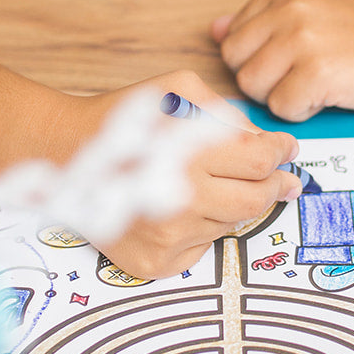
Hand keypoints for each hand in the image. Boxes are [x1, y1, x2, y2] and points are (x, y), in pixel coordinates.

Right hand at [69, 70, 302, 279]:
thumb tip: (262, 141)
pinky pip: (204, 246)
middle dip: (276, 184)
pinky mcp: (157, 263)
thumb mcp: (177, 90)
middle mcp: (180, 200)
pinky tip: (184, 207)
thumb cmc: (122, 120)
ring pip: (231, 223)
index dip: (279, 152)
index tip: (288, 150)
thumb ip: (226, 112)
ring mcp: (168, 237)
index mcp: (187, 153)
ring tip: (214, 183)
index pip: (257, 160)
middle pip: (255, 199)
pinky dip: (205, 226)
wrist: (65, 157)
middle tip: (285, 179)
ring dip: (234, 203)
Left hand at [211, 0, 353, 119]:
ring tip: (323, 83)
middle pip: (237, 63)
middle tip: (309, 75)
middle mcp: (292, 6)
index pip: (233, 37)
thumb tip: (214, 30)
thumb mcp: (316, 14)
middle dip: (266, 80)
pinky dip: (305, 112)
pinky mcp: (318, 71)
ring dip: (285, 97)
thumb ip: (264, 21)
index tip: (297, 61)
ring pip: (254, 87)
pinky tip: (335, 94)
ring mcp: (304, 37)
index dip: (261, 60)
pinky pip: (282, 108)